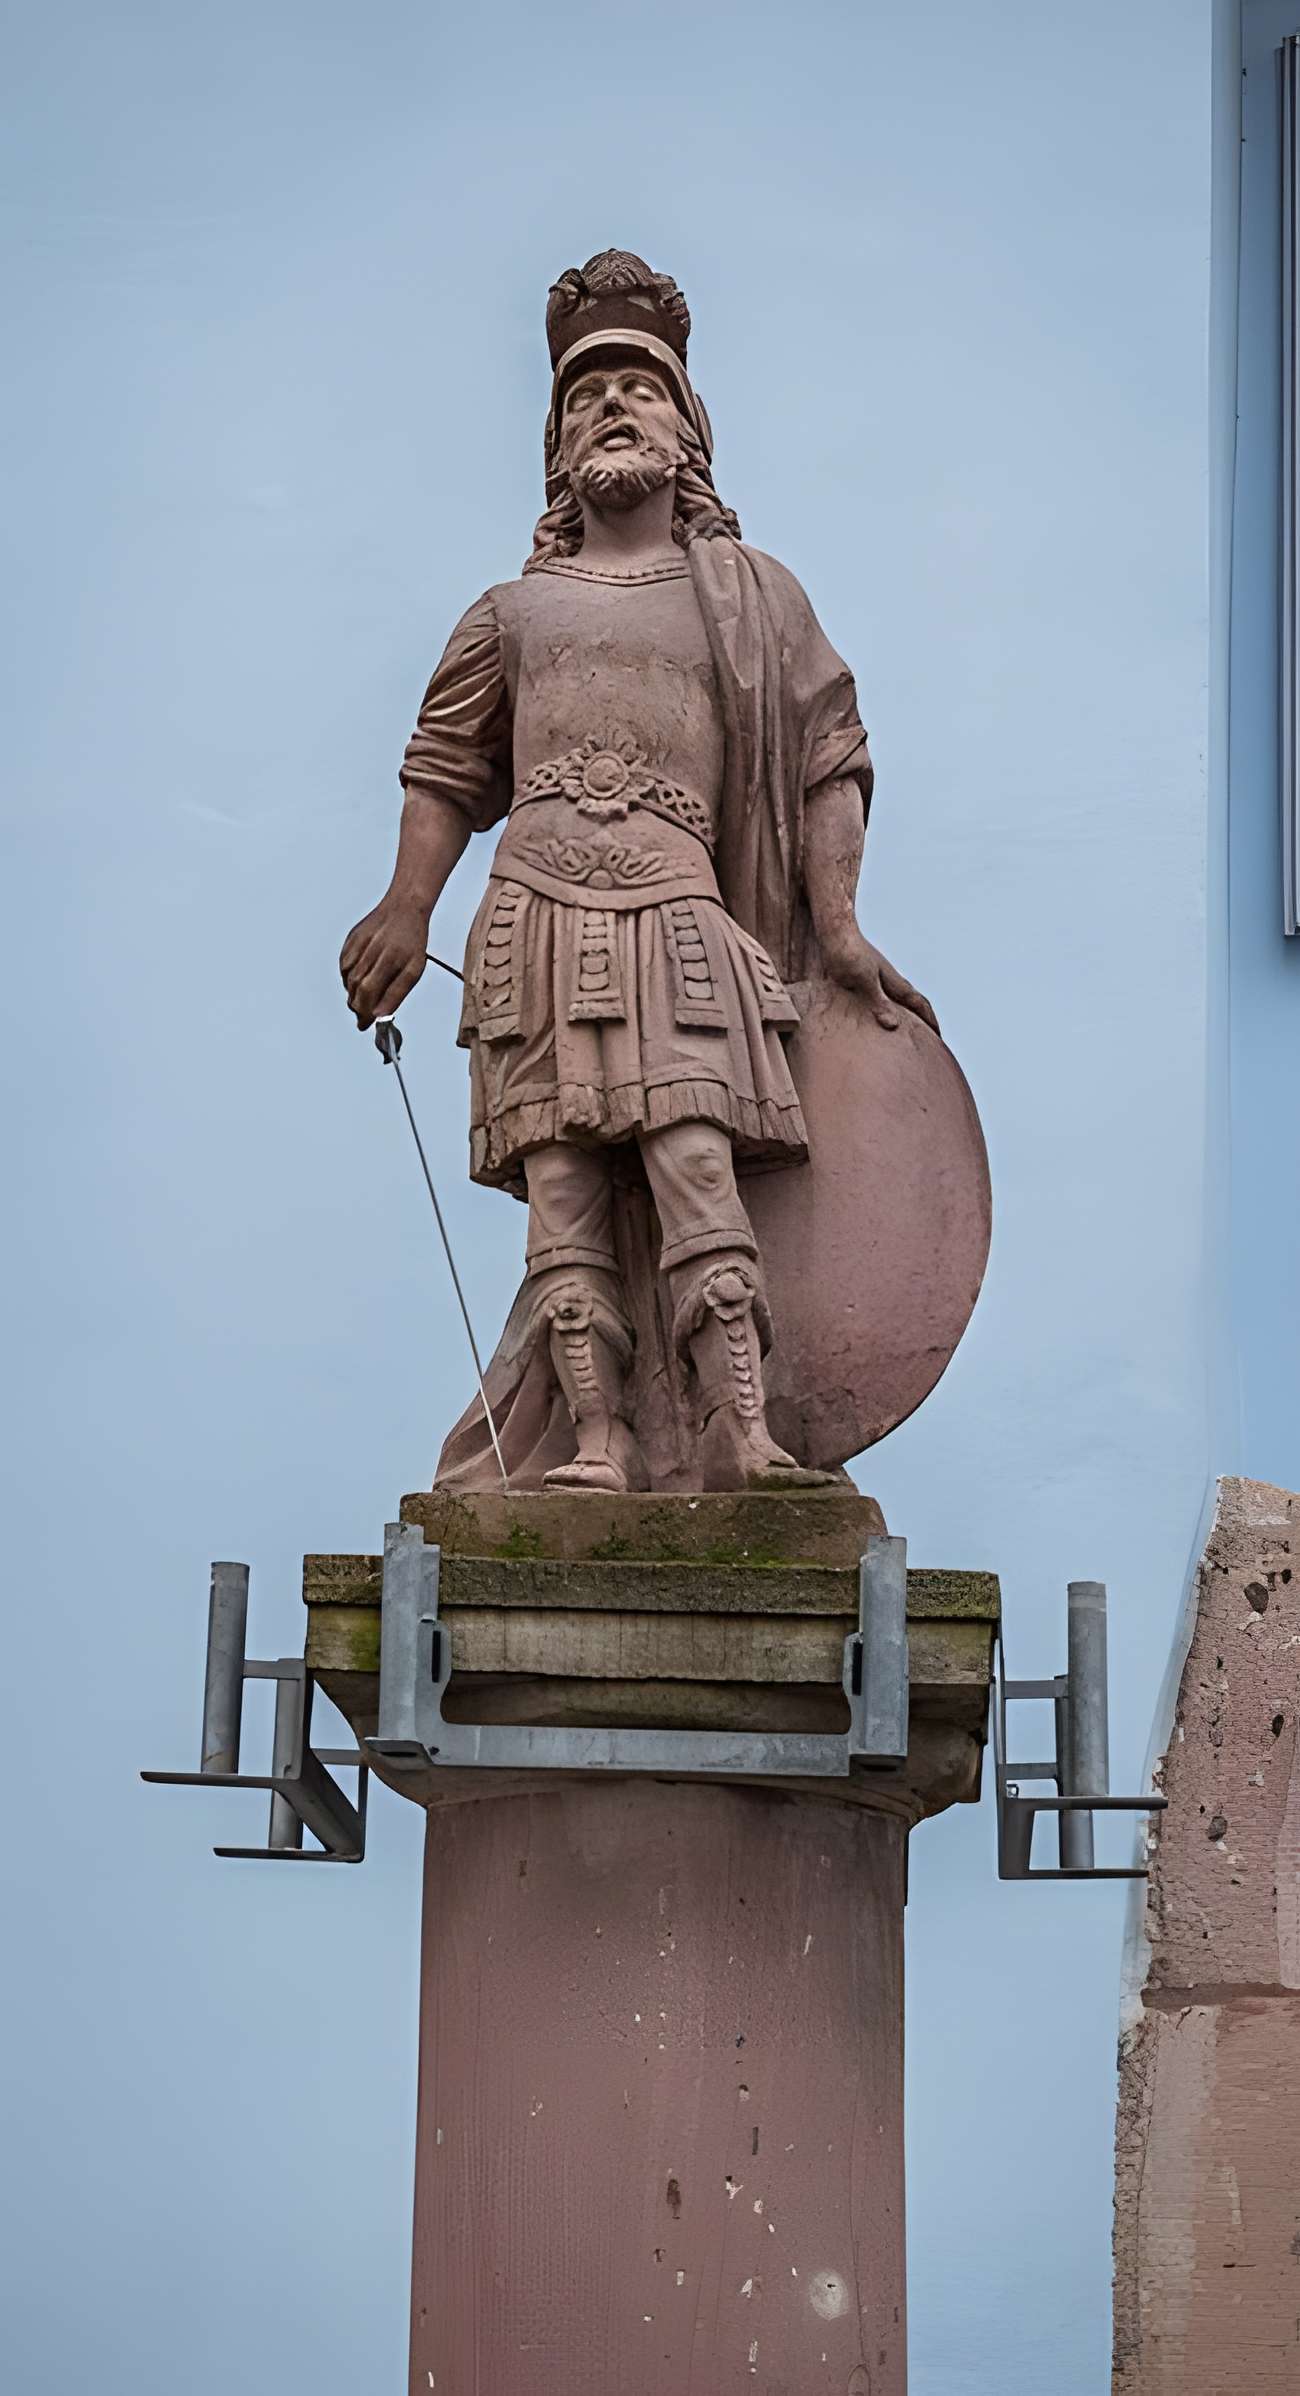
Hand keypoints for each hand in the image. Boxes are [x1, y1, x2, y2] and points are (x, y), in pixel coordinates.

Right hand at [339, 894, 430, 1029]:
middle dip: (358, 1007)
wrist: (403, 908)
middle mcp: (370, 951)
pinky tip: (359, 980)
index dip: (364, 1013)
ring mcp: (357, 944)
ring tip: (364, 999)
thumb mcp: (414, 969)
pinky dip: (348, 978)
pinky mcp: (350, 940)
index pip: (368, 994)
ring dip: (353, 995)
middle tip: (364, 1016)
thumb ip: (396, 993)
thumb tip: (382, 1014)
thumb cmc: (412, 940)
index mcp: (388, 959)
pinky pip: (344, 967)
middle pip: (355, 989)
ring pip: (347, 980)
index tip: (365, 1025)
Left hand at [822, 929, 939, 1035]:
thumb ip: (878, 1004)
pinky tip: (879, 1010)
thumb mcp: (863, 982)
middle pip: (914, 1001)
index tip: (939, 1038)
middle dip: (924, 1018)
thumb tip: (894, 1026)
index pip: (920, 1005)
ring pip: (900, 997)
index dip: (930, 1022)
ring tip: (907, 1026)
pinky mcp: (865, 974)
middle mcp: (891, 979)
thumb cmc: (847, 954)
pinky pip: (884, 994)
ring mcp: (879, 976)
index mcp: (895, 983)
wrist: (834, 931)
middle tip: (930, 1036)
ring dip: (907, 1011)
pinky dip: (889, 1006)